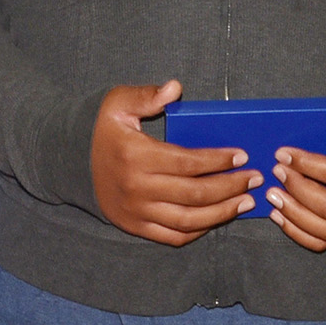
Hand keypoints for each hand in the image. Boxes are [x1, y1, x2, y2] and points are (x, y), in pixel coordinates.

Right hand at [90, 81, 257, 244]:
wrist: (70, 161)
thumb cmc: (101, 129)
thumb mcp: (118, 103)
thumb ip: (147, 95)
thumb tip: (175, 87)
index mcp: (137, 156)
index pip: (188, 162)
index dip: (219, 161)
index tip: (242, 156)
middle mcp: (137, 188)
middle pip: (195, 194)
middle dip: (231, 187)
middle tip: (255, 179)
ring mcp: (136, 211)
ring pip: (188, 220)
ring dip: (222, 213)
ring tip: (245, 202)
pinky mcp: (134, 226)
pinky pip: (172, 236)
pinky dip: (197, 231)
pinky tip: (216, 220)